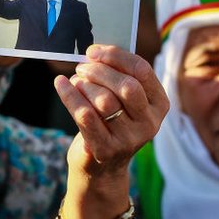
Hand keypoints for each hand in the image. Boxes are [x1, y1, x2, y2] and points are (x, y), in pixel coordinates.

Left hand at [53, 44, 168, 218]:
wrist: (100, 168)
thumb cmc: (110, 123)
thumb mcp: (124, 101)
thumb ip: (118, 76)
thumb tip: (96, 51)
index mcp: (159, 105)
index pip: (142, 70)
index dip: (116, 56)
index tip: (94, 50)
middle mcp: (150, 124)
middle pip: (126, 86)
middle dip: (99, 70)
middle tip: (82, 67)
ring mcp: (130, 140)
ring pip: (104, 100)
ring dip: (84, 84)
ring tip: (75, 81)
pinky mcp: (106, 150)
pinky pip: (85, 116)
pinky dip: (69, 95)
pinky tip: (60, 84)